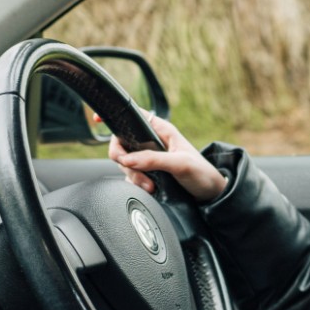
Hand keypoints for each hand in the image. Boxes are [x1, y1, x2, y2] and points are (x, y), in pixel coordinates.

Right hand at [108, 115, 226, 201]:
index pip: (133, 116)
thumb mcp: (180, 164)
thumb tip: (128, 159)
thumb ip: (154, 160)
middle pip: (121, 144)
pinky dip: (136, 184)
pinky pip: (131, 176)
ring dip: (133, 176)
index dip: (115, 115)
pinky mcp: (148, 174)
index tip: (98, 118)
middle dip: (124, 160)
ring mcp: (148, 158)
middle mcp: (152, 142)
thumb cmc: (202, 173)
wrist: (211, 194)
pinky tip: (151, 190)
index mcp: (160, 130)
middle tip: (134, 171)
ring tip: (151, 185)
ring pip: (124, 163)